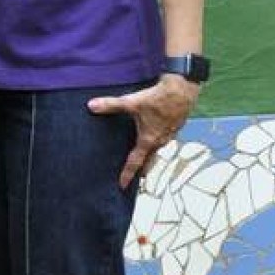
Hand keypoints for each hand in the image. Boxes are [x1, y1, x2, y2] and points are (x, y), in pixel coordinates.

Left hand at [87, 74, 197, 189]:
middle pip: (149, 160)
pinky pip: (165, 139)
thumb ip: (111, 105)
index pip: (135, 162)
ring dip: (151, 156)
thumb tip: (91, 106)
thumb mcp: (132, 102)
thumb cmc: (159, 98)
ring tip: (145, 159)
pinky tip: (156, 137)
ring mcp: (170, 135)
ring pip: (158, 150)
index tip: (122, 185)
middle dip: (142, 169)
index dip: (127, 174)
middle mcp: (160, 141)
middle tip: (136, 178)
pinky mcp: (176, 126)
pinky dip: (159, 142)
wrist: (183, 89)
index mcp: (148, 140)